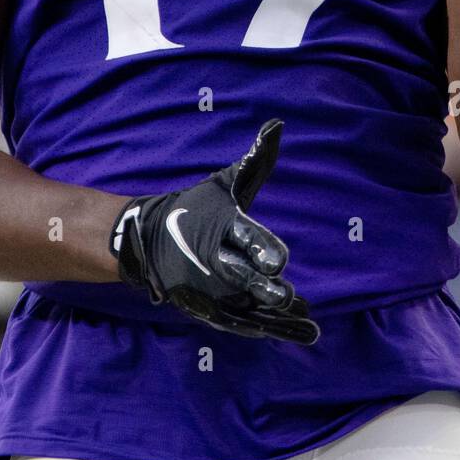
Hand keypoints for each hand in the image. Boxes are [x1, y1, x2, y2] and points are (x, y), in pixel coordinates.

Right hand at [109, 120, 319, 344]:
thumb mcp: (226, 182)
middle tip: (286, 297)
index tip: (280, 262)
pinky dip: (253, 328)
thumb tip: (277, 125)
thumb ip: (256, 160)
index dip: (262, 249)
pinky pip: (232, 321)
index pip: (246, 236)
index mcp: (222, 226)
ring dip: (276, 320)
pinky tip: (277, 333)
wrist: (150, 237)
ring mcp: (209, 286)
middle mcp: (215, 258)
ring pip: (245, 305)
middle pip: (241, 275)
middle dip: (262, 287)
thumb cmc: (200, 206)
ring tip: (308, 330)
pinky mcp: (205, 305)